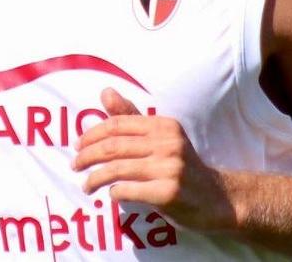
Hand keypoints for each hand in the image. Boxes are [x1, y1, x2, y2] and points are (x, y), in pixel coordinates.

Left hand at [72, 87, 236, 231]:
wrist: (218, 199)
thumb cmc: (181, 166)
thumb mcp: (161, 138)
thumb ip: (131, 118)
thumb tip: (105, 92)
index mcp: (164, 126)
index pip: (117, 124)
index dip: (92, 134)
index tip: (77, 146)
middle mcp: (168, 143)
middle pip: (113, 146)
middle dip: (87, 156)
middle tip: (74, 165)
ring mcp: (169, 168)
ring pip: (116, 169)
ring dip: (94, 178)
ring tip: (85, 186)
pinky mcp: (169, 192)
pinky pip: (129, 190)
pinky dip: (114, 193)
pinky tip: (110, 195)